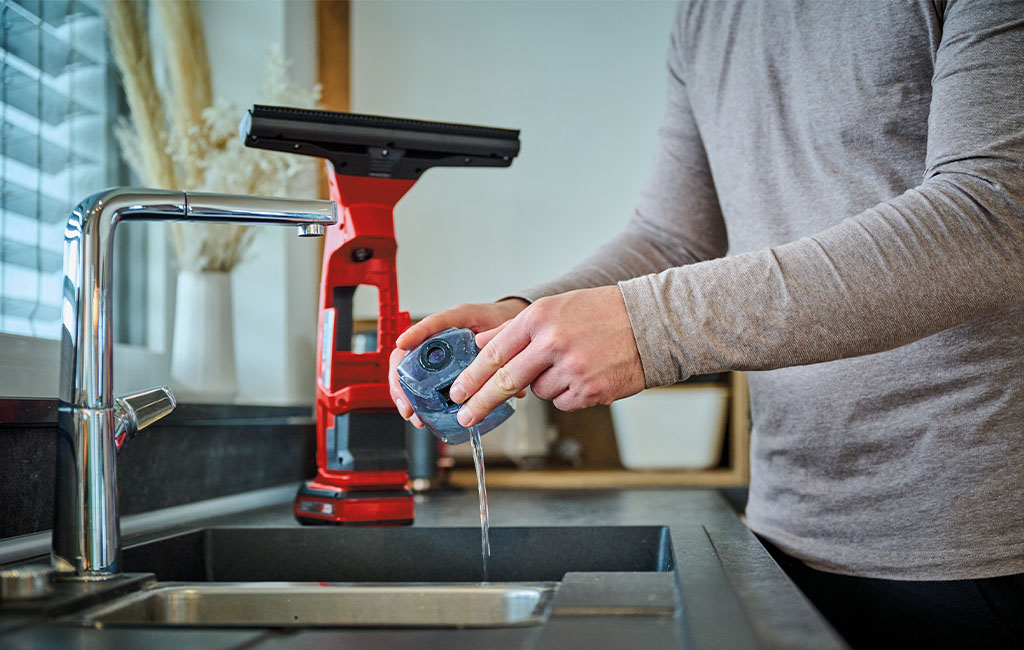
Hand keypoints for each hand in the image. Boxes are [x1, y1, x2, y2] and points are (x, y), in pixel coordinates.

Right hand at [388, 298, 528, 427]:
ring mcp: (433, 347)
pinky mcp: (434, 361)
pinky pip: (416, 377)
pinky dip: (414, 396)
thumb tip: (516, 388)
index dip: (416, 332)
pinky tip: (418, 413)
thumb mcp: (504, 334)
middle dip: (401, 379)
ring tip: (411, 414)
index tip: (403, 343)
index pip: (434, 322)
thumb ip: (507, 357)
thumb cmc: (498, 322)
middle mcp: (439, 332)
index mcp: (458, 318)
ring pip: (407, 367)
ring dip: (404, 392)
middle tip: (408, 404)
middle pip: (408, 351)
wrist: (500, 319)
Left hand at [448, 285, 644, 426]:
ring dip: (544, 385)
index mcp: (540, 319)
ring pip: (539, 392)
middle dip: (481, 401)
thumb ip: (515, 329)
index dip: (472, 376)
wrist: (651, 323)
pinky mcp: (590, 391)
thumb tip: (480, 342)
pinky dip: (567, 394)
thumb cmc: (602, 313)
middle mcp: (553, 343)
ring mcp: (573, 369)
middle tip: (465, 415)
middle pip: (506, 381)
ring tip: (570, 364)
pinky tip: (585, 375)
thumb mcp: (555, 308)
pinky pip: (562, 402)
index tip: (457, 390)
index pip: (495, 353)